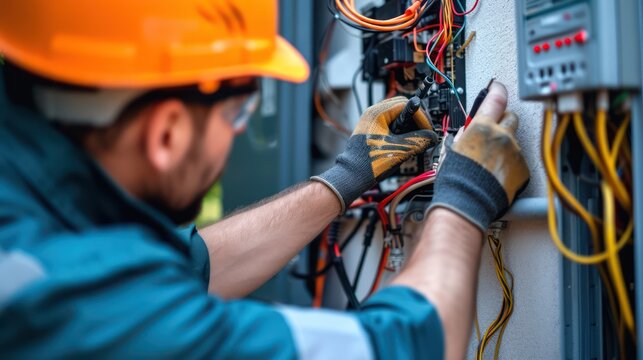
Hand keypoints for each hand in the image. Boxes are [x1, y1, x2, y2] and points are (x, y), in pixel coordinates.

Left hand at [312, 96, 437, 212]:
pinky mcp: (371, 130)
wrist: (351, 175)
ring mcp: (371, 122)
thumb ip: (418, 141)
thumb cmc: (369, 164)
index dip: (421, 117)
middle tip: (425, 132)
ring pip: (396, 115)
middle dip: (415, 119)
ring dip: (408, 125)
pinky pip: (389, 124)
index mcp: (377, 113)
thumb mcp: (399, 151)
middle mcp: (373, 114)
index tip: (428, 129)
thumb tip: (432, 137)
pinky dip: (400, 130)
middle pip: (401, 107)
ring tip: (415, 139)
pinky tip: (404, 142)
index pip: (406, 104)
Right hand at [427, 82, 529, 231]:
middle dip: (503, 121)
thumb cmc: (456, 179)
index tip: (497, 88)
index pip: (495, 98)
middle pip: (510, 117)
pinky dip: (511, 164)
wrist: (468, 202)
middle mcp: (502, 136)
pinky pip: (519, 160)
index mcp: (482, 127)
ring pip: (514, 141)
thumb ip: (466, 134)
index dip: (497, 90)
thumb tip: (470, 129)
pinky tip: (498, 174)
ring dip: (505, 146)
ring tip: (491, 163)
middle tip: (493, 131)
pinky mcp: (522, 169)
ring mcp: (515, 152)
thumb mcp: (453, 149)